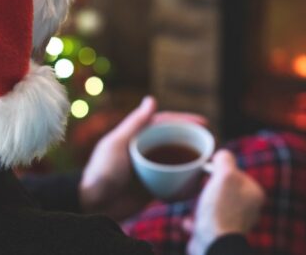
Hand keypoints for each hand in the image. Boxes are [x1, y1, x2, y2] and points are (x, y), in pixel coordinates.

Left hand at [79, 96, 207, 220]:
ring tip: (210, 165)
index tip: (205, 124)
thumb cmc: (101, 171)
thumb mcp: (117, 143)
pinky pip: (174, 183)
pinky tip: (198, 184)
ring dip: (193, 162)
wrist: (92, 205)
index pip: (167, 124)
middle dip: (194, 142)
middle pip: (175, 142)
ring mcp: (150, 169)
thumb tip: (152, 99)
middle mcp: (145, 150)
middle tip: (213, 146)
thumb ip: (135, 123)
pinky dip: (186, 183)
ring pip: (177, 162)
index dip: (186, 122)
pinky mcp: (151, 188)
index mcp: (137, 136)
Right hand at [184, 150, 264, 254]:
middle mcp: (248, 209)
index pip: (236, 173)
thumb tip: (222, 155)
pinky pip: (205, 222)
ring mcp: (233, 223)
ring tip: (195, 208)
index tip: (208, 174)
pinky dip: (196, 221)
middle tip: (200, 190)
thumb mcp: (224, 175)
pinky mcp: (219, 235)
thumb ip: (225, 160)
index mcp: (254, 194)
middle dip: (209, 189)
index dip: (220, 171)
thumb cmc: (220, 210)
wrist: (214, 244)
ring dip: (201, 206)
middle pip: (224, 190)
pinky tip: (190, 222)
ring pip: (214, 206)